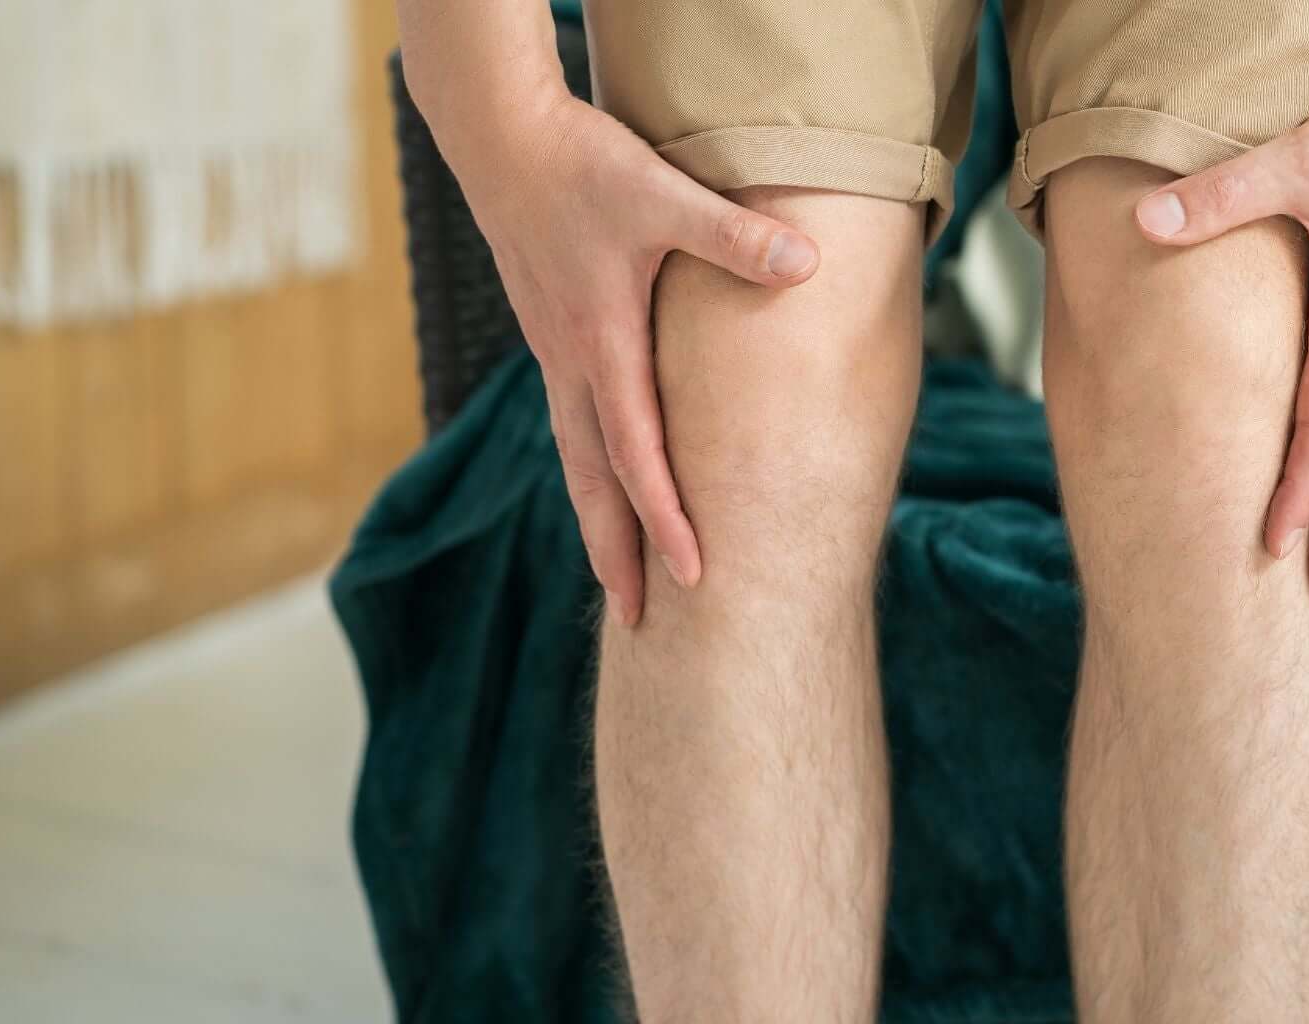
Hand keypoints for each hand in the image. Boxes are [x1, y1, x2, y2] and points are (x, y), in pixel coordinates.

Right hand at [442, 90, 820, 625]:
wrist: (499, 134)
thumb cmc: (583, 163)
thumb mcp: (664, 192)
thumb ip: (735, 235)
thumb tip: (808, 264)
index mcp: (601, 344)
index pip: (638, 455)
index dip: (667, 519)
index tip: (694, 576)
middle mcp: (570, 362)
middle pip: (592, 480)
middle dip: (615, 552)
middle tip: (636, 623)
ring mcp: (553, 351)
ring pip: (574, 456)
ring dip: (596, 517)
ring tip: (614, 573)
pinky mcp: (550, 333)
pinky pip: (568, 422)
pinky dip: (586, 467)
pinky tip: (604, 481)